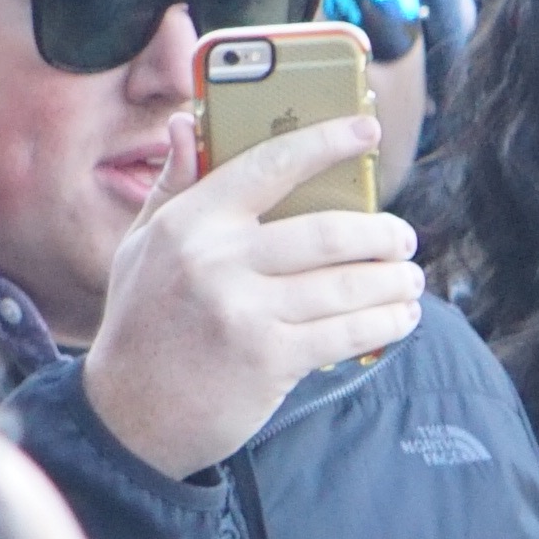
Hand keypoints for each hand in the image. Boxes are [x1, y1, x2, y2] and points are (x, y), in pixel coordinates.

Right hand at [74, 110, 421, 475]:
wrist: (128, 416)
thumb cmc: (142, 323)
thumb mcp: (140, 247)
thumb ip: (172, 185)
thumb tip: (185, 122)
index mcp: (190, 223)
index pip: (271, 165)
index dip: (327, 142)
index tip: (368, 129)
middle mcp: (217, 261)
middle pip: (328, 231)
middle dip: (382, 233)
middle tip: (402, 238)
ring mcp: (245, 311)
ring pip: (346, 284)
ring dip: (393, 281)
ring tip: (409, 279)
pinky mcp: (269, 359)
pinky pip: (347, 332)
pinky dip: (385, 323)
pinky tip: (401, 318)